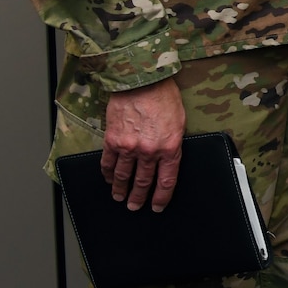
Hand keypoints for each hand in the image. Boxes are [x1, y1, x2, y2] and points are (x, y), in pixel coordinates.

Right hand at [102, 77, 185, 211]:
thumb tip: (168, 159)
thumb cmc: (164, 97)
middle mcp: (149, 151)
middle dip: (139, 197)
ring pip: (123, 176)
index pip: (166, 181)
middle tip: (135, 206)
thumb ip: (173, 143)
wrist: (142, 81)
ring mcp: (128, 147)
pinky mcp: (112, 140)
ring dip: (120, 190)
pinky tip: (108, 179)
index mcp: (170, 148)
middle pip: (143, 182)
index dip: (161, 197)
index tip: (157, 206)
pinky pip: (108, 163)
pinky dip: (108, 174)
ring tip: (119, 198)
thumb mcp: (179, 123)